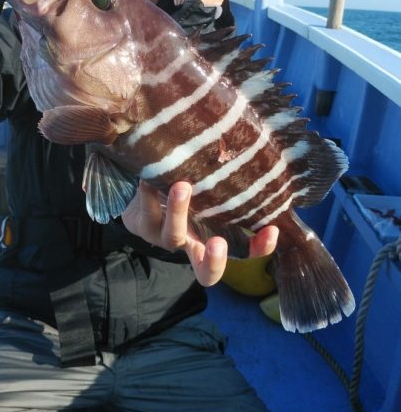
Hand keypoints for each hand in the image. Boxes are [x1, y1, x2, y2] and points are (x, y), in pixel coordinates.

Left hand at [122, 179, 278, 286]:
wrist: (140, 189)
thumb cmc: (185, 182)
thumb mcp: (208, 182)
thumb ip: (227, 172)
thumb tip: (258, 138)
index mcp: (215, 234)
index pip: (245, 252)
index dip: (259, 248)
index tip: (271, 230)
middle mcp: (192, 242)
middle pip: (205, 273)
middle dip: (213, 261)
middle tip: (219, 243)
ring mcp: (165, 237)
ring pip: (173, 236)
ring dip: (179, 212)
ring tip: (183, 186)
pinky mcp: (142, 227)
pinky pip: (146, 213)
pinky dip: (148, 194)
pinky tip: (149, 177)